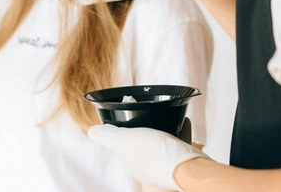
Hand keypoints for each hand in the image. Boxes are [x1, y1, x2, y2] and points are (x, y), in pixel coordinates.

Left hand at [88, 124, 210, 189]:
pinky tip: (183, 121)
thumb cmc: (155, 153)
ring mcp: (162, 165)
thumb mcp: (124, 140)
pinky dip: (179, 130)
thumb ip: (107, 136)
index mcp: (129, 161)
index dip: (124, 127)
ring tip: (169, 116)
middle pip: (141, 140)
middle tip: (152, 112)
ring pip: (160, 141)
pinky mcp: (179, 163)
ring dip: (164, 127)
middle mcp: (144, 166)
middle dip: (145, 126)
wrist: (189, 168)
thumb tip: (91, 131)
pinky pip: (177, 143)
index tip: (131, 112)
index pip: (121, 142)